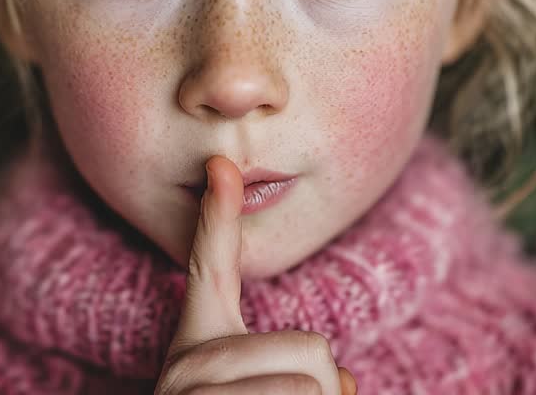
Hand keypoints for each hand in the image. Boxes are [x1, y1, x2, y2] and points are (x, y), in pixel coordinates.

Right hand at [155, 155, 357, 394]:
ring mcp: (188, 386)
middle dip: (322, 388)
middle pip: (312, 348)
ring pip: (310, 385)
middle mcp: (189, 360)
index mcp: (202, 342)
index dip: (218, 214)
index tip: (220, 163)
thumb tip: (347, 379)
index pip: (213, 266)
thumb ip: (299, 374)